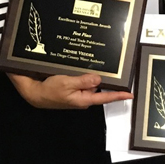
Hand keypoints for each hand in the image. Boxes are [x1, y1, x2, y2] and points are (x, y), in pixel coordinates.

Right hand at [7, 72, 133, 108]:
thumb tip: (99, 80)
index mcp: (84, 99)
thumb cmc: (49, 90)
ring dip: (88, 74)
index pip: (105, 97)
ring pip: (89, 82)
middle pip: (98, 87)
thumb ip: (83, 81)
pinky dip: (81, 75)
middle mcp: (83, 98)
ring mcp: (77, 94)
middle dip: (100, 77)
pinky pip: (81, 81)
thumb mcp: (66, 83)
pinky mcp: (72, 89)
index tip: (130, 94)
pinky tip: (77, 67)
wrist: (34, 93)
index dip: (118, 95)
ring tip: (85, 64)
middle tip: (103, 65)